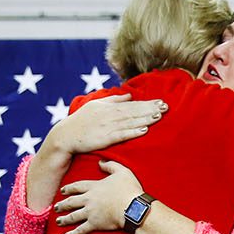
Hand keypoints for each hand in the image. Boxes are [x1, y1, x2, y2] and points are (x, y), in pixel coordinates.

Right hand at [47, 95, 165, 156]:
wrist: (66, 135)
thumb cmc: (81, 121)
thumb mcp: (96, 105)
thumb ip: (114, 100)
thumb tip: (129, 95)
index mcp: (109, 107)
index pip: (132, 105)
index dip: (148, 103)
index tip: (161, 102)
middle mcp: (110, 115)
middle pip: (134, 112)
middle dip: (151, 109)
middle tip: (166, 107)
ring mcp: (108, 126)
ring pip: (131, 122)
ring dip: (145, 119)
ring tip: (159, 116)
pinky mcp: (105, 138)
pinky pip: (122, 135)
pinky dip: (133, 132)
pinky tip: (144, 131)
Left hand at [54, 161, 144, 233]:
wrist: (133, 207)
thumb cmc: (129, 190)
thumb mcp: (122, 172)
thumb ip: (111, 165)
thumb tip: (101, 162)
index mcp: (94, 187)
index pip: (77, 186)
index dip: (69, 188)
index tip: (62, 190)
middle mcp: (89, 199)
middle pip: (71, 201)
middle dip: (63, 204)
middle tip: (56, 207)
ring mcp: (90, 212)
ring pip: (73, 216)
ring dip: (64, 219)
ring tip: (58, 221)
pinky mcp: (94, 224)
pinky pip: (80, 230)